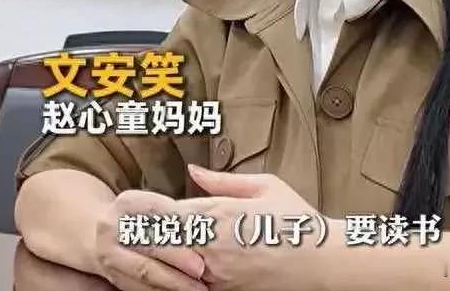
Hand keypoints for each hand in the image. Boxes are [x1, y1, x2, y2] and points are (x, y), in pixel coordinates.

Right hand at [94, 189, 206, 290]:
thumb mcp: (150, 204)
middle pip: (149, 244)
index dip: (178, 223)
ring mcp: (109, 253)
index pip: (156, 211)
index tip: (201, 235)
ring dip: (172, 282)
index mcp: (127, 202)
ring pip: (144, 271)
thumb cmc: (138, 216)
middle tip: (201, 269)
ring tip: (196, 288)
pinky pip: (138, 287)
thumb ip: (172, 211)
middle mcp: (112, 227)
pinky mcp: (111, 275)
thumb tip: (204, 224)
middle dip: (178, 258)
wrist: (96, 232)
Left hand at [140, 165, 330, 290]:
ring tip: (144, 246)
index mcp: (221, 212)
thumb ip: (223, 180)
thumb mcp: (265, 186)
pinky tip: (172, 269)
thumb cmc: (296, 220)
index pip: (169, 209)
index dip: (147, 208)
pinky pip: (189, 286)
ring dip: (158, 255)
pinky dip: (177, 276)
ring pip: (171, 266)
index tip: (131, 203)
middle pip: (161, 240)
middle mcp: (213, 245)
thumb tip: (193, 170)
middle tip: (127, 226)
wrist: (321, 263)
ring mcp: (216, 274)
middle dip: (144, 232)